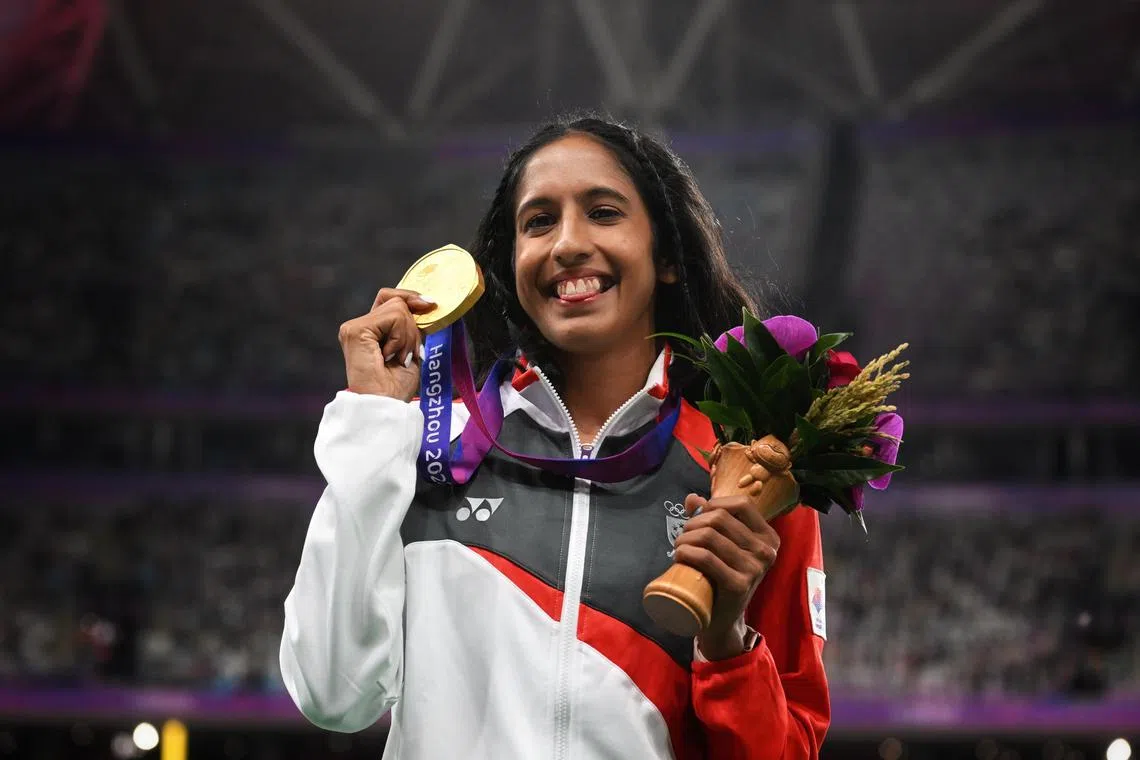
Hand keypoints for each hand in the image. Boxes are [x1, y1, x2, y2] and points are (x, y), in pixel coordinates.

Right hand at [338, 288, 436, 400]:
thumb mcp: (410, 349)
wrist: (386, 407)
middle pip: (397, 302)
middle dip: (412, 328)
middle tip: (407, 355)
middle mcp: (357, 327)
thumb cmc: (397, 388)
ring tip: (399, 358)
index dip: (410, 297)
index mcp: (369, 331)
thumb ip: (412, 327)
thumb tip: (426, 303)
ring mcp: (354, 327)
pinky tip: (391, 356)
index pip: (390, 299)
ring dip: (408, 336)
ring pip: (398, 308)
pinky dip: (402, 338)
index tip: (430, 304)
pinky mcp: (356, 330)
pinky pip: (394, 317)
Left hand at [672, 492, 780, 659]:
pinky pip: (706, 558)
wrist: (723, 619)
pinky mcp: (739, 585)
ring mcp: (755, 569)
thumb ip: (711, 518)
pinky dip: (687, 552)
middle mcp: (767, 551)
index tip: (699, 518)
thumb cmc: (722, 576)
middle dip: (693, 523)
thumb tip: (692, 498)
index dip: (714, 504)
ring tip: (679, 548)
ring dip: (685, 538)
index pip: (741, 504)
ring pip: (709, 536)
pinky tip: (679, 555)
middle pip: (720, 518)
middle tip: (683, 537)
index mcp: (769, 537)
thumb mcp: (723, 545)